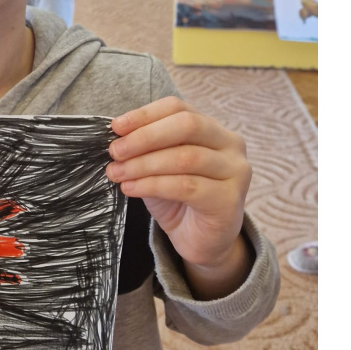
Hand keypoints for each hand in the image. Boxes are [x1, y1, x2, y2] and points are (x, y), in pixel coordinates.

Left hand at [107, 98, 252, 296]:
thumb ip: (146, 149)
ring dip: (144, 164)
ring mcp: (235, 172)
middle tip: (115, 151)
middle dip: (145, 137)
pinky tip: (131, 188)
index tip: (115, 127)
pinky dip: (153, 185)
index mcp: (214, 129)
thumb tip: (116, 136)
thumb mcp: (158, 168)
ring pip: (185, 157)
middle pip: (187, 126)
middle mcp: (231, 145)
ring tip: (117, 173)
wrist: (202, 241)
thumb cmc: (179, 200)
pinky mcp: (229, 200)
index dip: (145, 114)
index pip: (179, 108)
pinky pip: (186, 186)